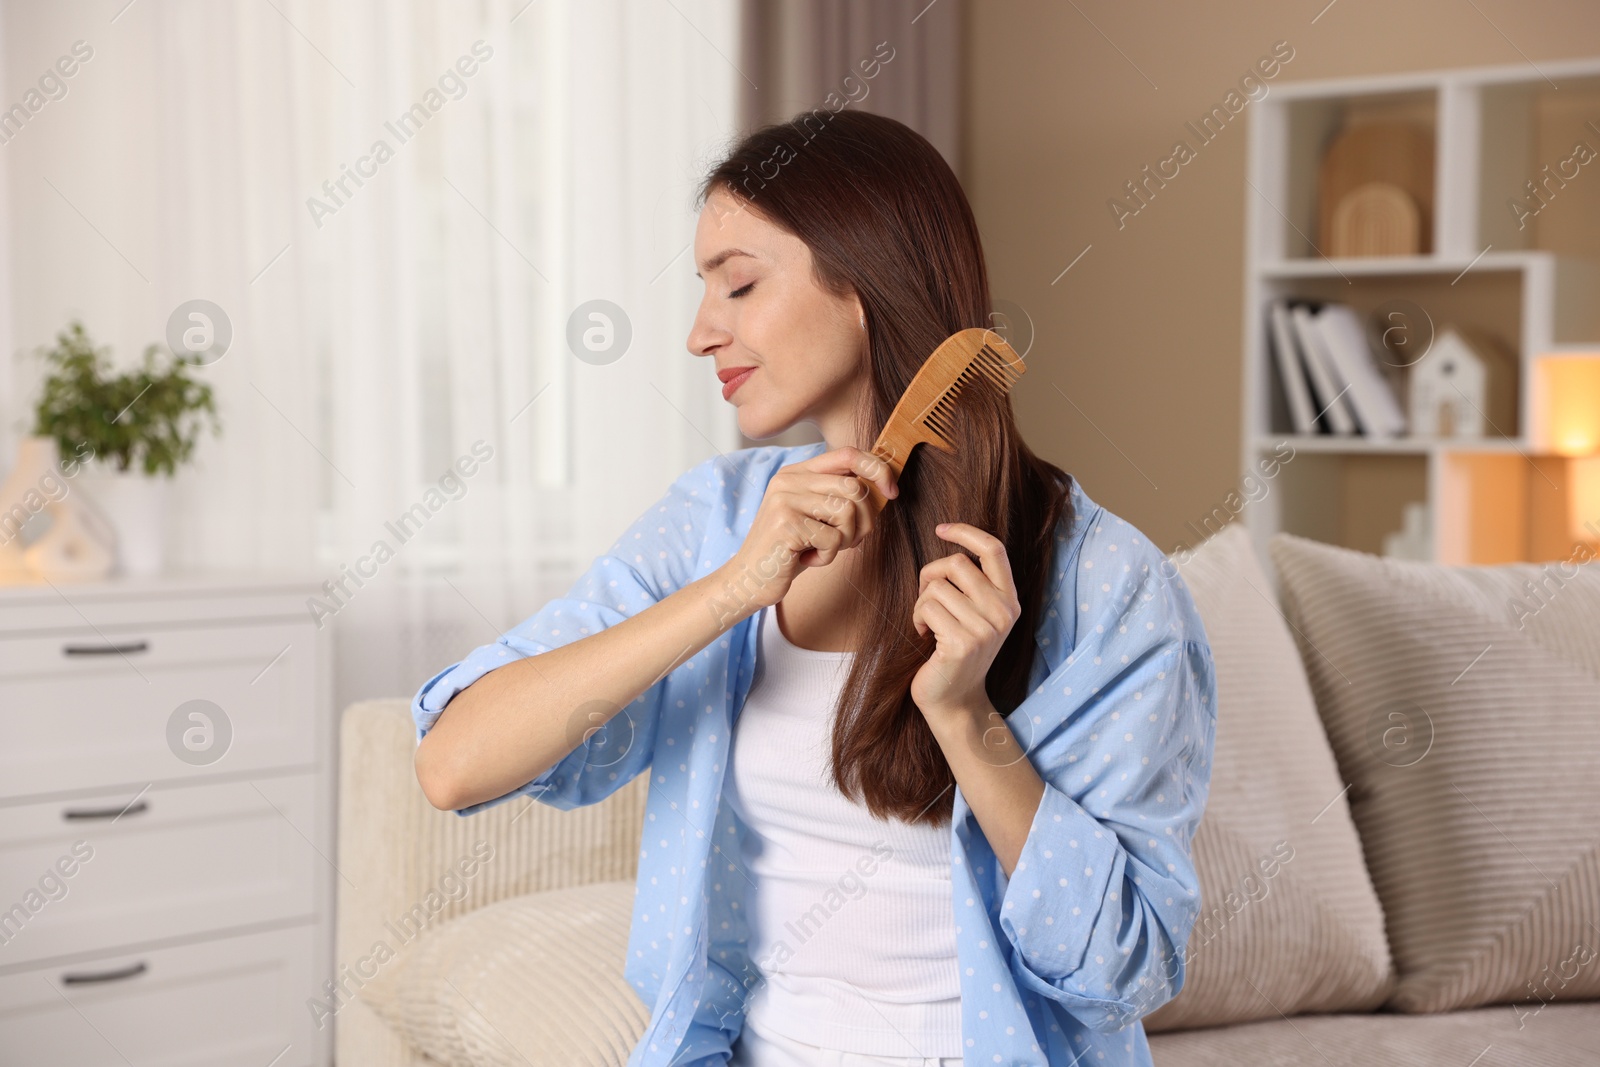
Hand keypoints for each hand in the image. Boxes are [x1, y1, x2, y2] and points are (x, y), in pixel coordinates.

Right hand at [723, 446, 897, 615]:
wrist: (749, 579)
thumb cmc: (790, 549)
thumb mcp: (816, 516)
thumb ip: (840, 496)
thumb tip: (885, 486)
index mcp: (797, 472)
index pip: (848, 454)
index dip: (877, 469)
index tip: (892, 491)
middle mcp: (789, 480)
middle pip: (854, 488)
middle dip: (864, 521)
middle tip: (847, 541)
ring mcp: (785, 500)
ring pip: (848, 512)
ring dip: (845, 540)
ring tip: (822, 548)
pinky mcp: (786, 524)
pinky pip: (833, 539)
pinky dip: (827, 557)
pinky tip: (807, 559)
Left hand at [910, 522, 1020, 719]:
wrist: (954, 700)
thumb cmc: (955, 649)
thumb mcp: (975, 613)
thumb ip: (972, 583)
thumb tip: (949, 541)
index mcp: (1010, 600)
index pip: (994, 549)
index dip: (966, 532)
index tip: (941, 529)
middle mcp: (1003, 613)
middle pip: (956, 563)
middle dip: (930, 575)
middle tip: (926, 598)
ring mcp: (985, 629)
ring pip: (936, 586)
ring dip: (921, 602)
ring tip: (928, 623)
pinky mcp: (962, 643)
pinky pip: (926, 607)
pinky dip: (917, 618)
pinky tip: (924, 635)